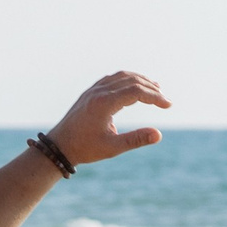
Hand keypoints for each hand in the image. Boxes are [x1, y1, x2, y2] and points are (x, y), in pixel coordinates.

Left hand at [48, 71, 171, 168]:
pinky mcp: (90, 92)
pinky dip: (127, 80)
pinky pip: (112, 79)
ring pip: (122, 76)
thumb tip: (158, 135)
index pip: (136, 91)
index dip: (155, 97)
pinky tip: (134, 87)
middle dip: (151, 88)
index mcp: (104, 103)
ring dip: (140, 80)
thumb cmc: (84, 149)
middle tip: (164, 100)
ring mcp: (93, 90)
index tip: (168, 105)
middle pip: (131, 80)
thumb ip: (135, 140)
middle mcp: (99, 92)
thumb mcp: (112, 148)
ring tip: (155, 89)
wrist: (58, 147)